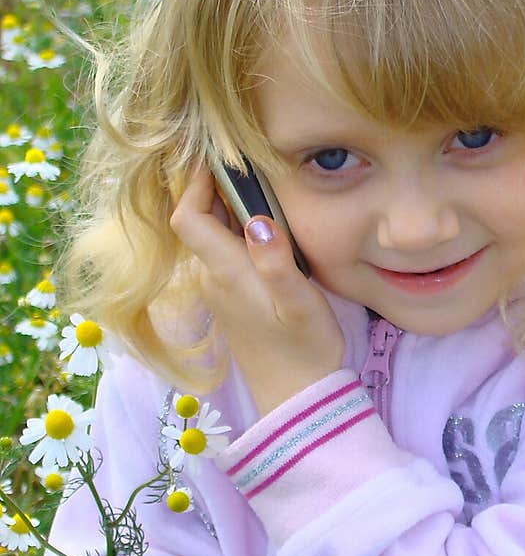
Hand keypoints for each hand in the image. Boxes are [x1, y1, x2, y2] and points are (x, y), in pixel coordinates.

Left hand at [169, 163, 344, 418]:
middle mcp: (215, 278)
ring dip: (229, 209)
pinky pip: (226, 254)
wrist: (297, 399)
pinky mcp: (234, 301)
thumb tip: (257, 220)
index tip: (219, 157)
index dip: (194, 182)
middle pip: (197, 222)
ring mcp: (222, 291)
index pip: (188, 217)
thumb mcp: (300, 303)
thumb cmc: (305, 349)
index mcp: (227, 272)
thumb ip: (277, 261)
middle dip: (214, 187)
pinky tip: (268, 227)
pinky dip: (238, 232)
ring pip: (212, 238)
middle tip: (247, 162)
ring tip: (262, 185)